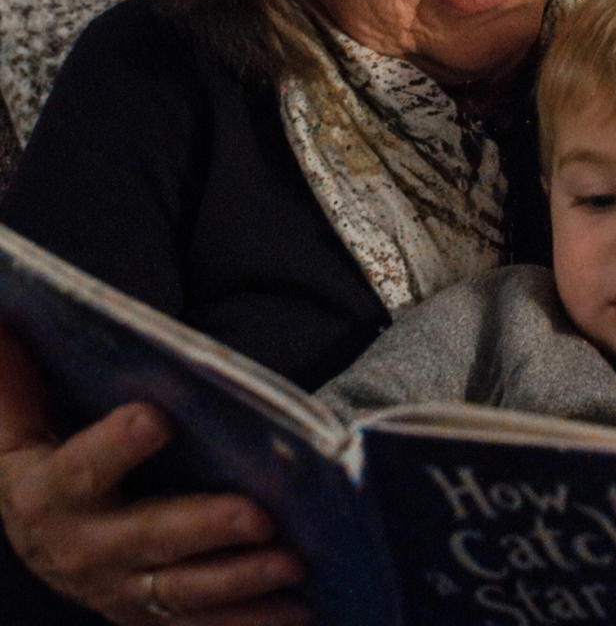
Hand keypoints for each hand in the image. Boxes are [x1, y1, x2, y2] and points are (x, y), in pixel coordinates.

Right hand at [0, 325, 310, 624]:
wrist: (35, 529)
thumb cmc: (40, 448)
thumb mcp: (16, 410)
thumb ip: (16, 371)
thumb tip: (11, 308)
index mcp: (46, 494)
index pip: (80, 469)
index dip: (114, 446)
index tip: (156, 415)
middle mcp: (80, 551)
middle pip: (146, 539)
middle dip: (203, 528)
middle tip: (258, 515)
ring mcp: (118, 589)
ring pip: (182, 591)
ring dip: (240, 581)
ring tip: (291, 562)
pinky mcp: (149, 611)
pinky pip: (200, 624)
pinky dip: (249, 621)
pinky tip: (301, 610)